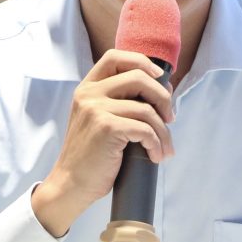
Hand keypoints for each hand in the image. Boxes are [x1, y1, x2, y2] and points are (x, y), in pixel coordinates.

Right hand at [32, 49, 174, 236]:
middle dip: (163, 97)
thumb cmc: (92, 156)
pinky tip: (155, 156)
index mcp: (87, 87)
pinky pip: (145, 129)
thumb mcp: (97, 119)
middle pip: (138, 77)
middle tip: (170, 119)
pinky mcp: (106, 127)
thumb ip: (117, 101)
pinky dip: (156, 144)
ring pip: (146, 109)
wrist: (71, 184)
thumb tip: (161, 92)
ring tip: (164, 148)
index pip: (115, 57)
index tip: (160, 79)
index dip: (142, 62)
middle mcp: (89, 93)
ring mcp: (95, 109)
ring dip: (163, 131)